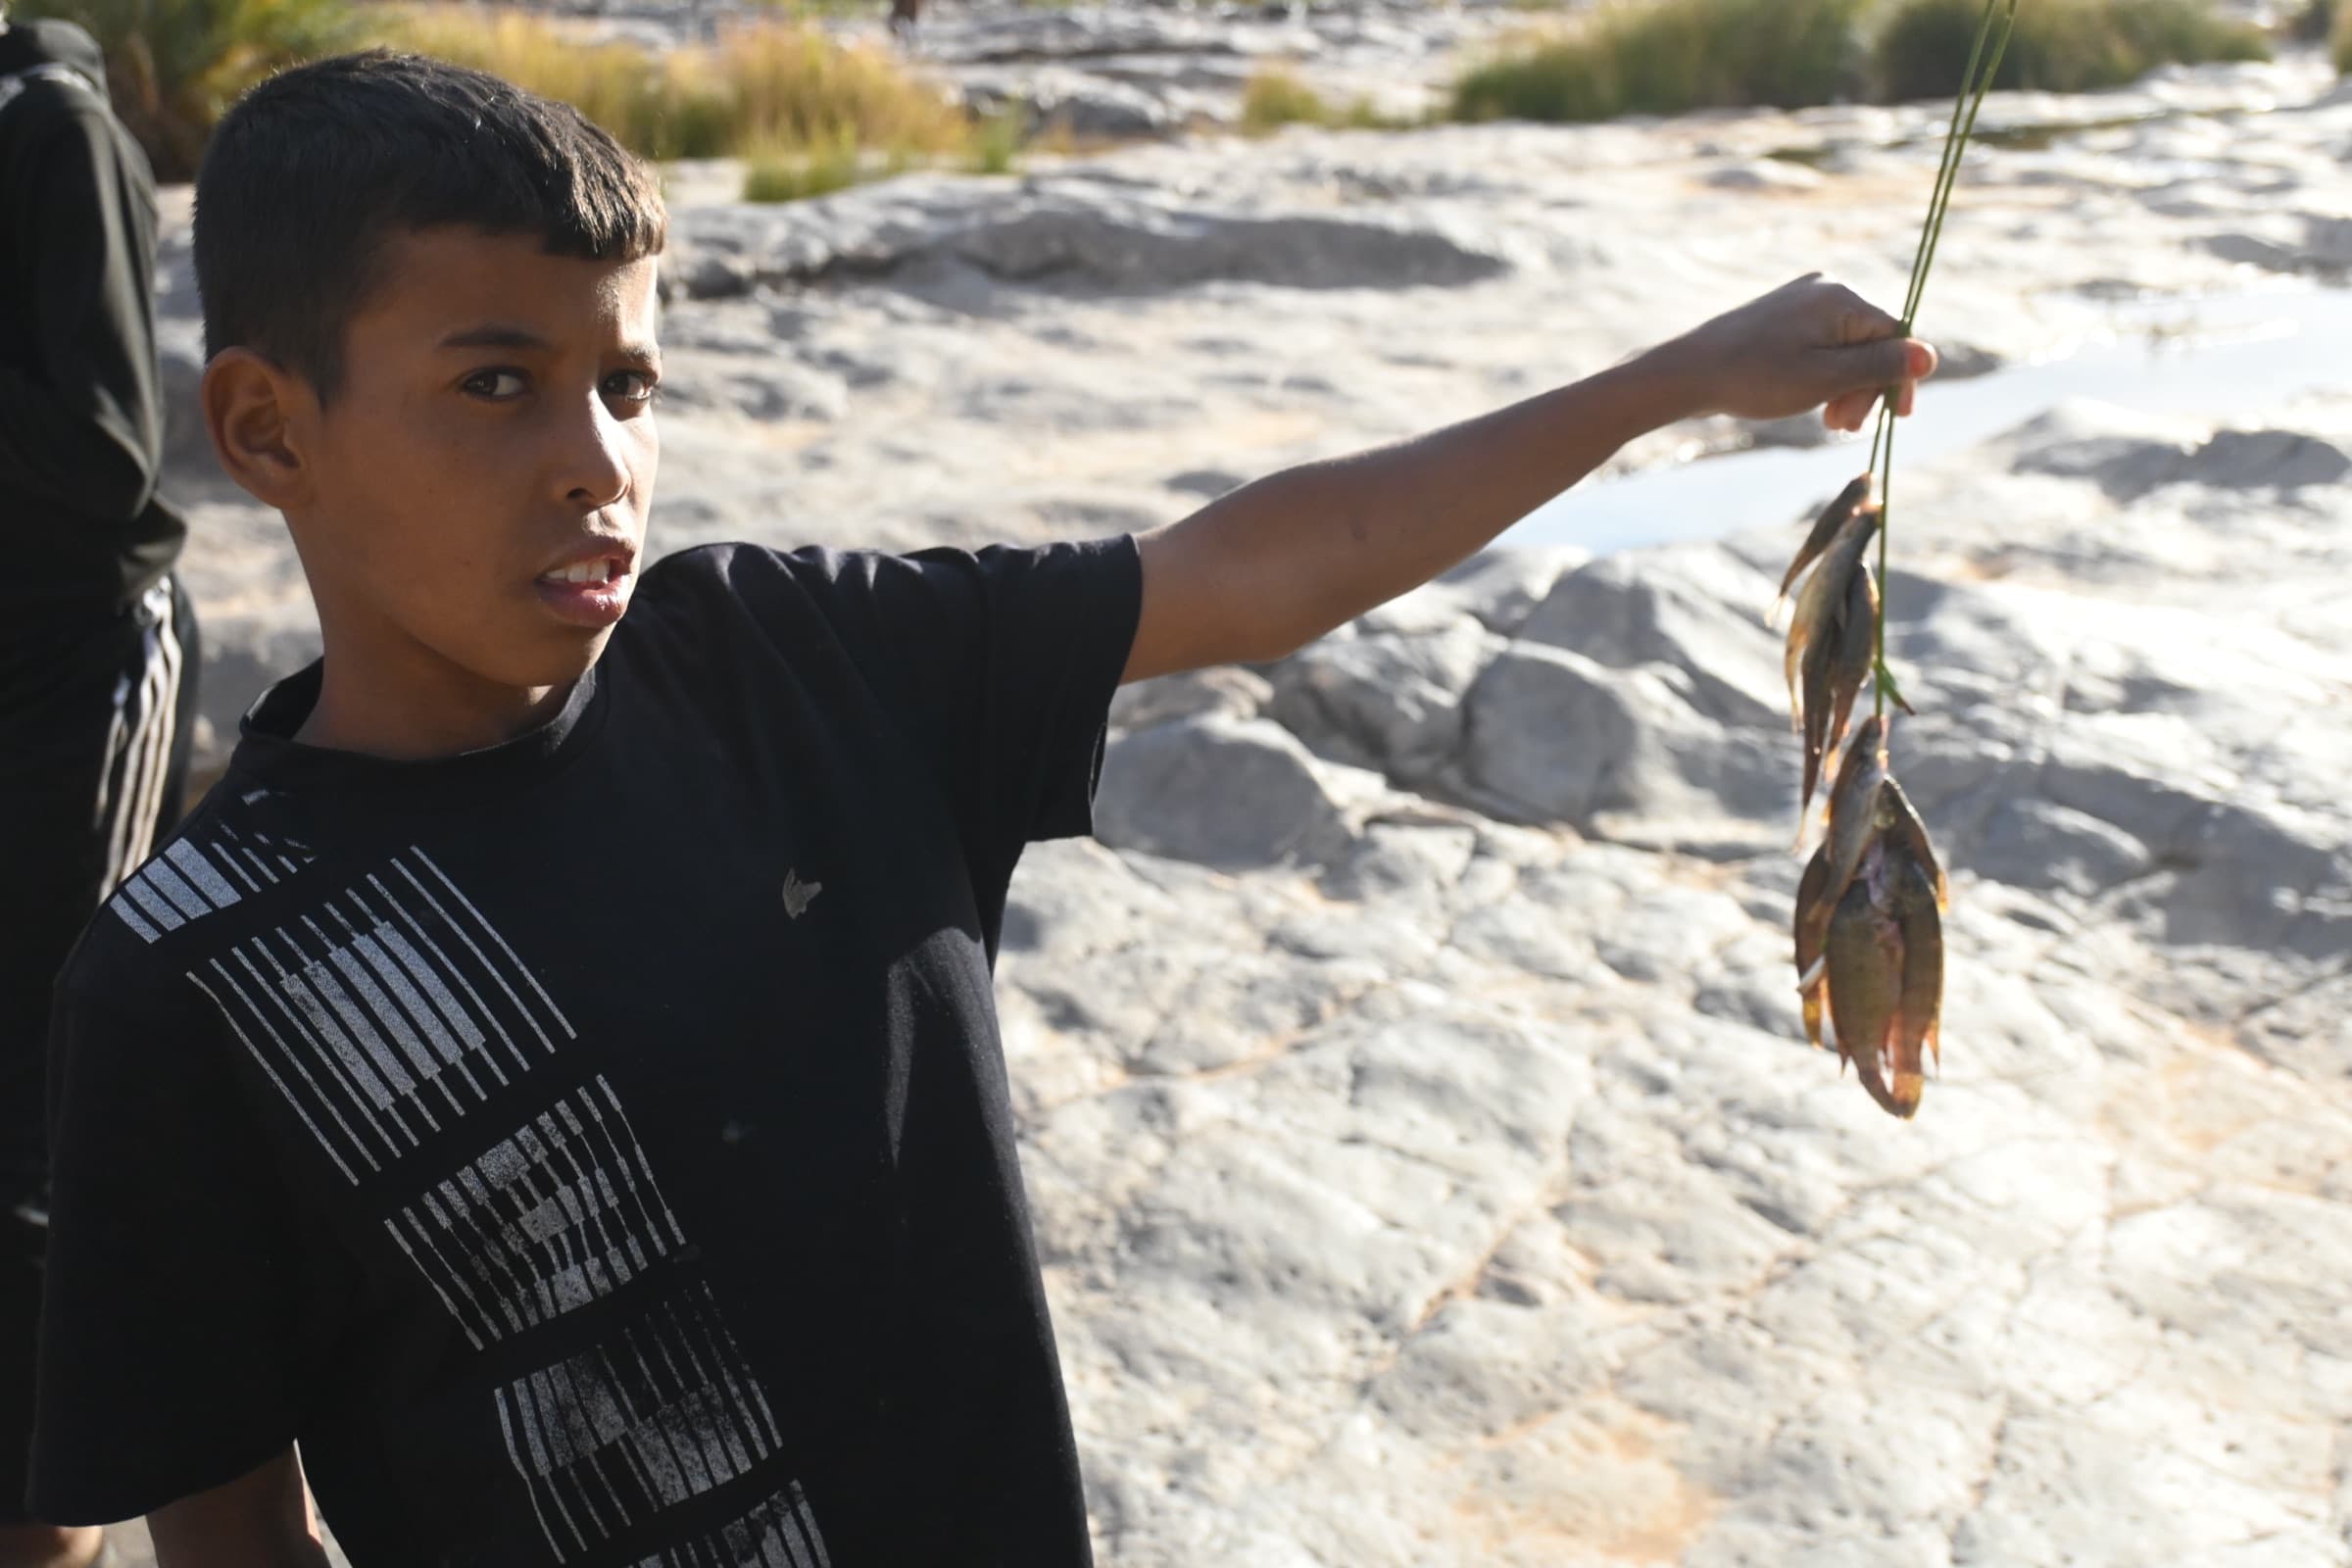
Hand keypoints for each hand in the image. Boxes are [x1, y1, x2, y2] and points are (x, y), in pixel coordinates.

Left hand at [1652, 273, 1937, 428]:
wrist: (1688, 372)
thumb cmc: (1756, 378)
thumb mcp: (1825, 379)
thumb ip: (1879, 367)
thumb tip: (1930, 355)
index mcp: (1841, 298)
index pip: (1895, 335)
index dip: (1899, 378)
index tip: (1897, 418)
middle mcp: (1826, 289)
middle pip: (1871, 342)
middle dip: (1866, 387)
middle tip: (1843, 428)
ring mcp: (1802, 301)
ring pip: (1846, 347)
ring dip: (1845, 387)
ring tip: (1828, 422)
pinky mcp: (1784, 317)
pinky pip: (1821, 346)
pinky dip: (1824, 376)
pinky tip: (1813, 404)